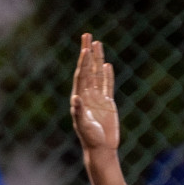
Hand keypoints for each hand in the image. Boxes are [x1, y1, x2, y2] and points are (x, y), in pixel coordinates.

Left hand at [70, 33, 118, 152]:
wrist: (101, 149)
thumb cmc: (90, 139)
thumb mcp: (83, 126)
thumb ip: (79, 112)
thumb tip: (76, 98)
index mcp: (79, 98)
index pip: (82, 75)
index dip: (83, 62)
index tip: (85, 49)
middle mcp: (87, 95)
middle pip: (88, 69)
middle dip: (87, 52)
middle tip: (87, 35)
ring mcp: (98, 98)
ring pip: (97, 74)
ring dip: (97, 59)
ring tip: (97, 43)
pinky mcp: (108, 103)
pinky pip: (108, 85)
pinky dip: (107, 75)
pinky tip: (107, 64)